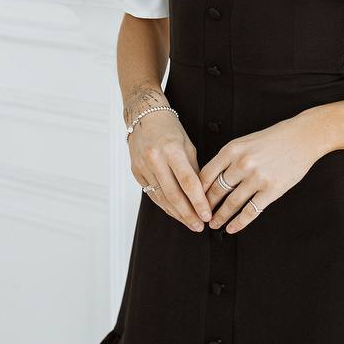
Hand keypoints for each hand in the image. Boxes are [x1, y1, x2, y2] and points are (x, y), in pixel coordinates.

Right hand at [128, 109, 212, 231]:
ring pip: (161, 198)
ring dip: (176, 213)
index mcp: (171, 149)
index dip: (198, 201)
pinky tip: (175, 213)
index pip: (188, 182)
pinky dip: (164, 205)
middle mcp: (155, 159)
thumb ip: (194, 169)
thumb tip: (202, 194)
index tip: (207, 215)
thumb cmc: (170, 129)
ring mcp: (143, 167)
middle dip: (188, 214)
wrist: (144, 117)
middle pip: (173, 194)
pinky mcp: (136, 172)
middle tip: (199, 226)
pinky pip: (152, 194)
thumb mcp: (187, 145)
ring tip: (190, 223)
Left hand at [198, 118, 321, 234]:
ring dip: (220, 217)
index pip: (205, 174)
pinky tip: (232, 228)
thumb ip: (228, 158)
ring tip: (214, 224)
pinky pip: (251, 211)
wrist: (302, 138)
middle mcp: (242, 164)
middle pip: (216, 191)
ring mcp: (257, 178)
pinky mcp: (272, 190)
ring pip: (231, 203)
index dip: (196, 191)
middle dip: (206, 206)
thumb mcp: (245, 142)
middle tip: (200, 215)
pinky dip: (239, 222)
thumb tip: (211, 179)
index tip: (192, 200)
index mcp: (232, 149)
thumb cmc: (274, 139)